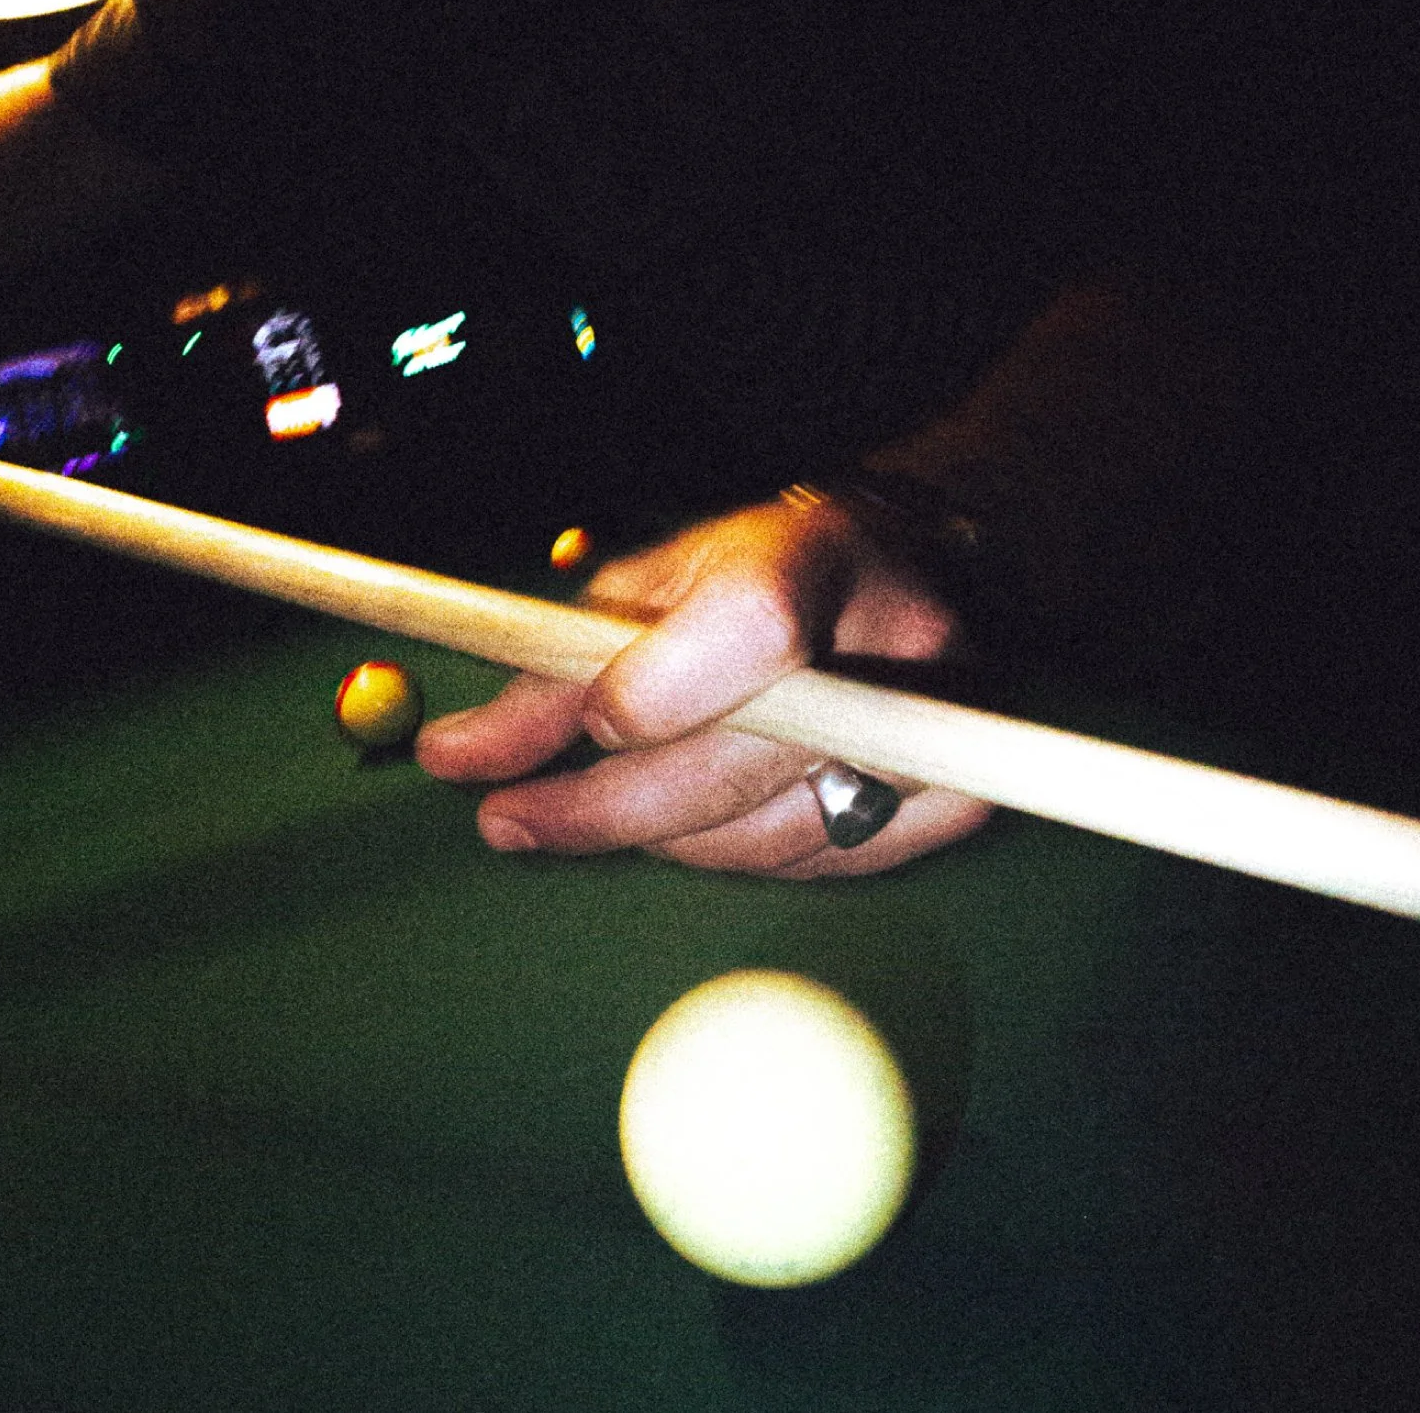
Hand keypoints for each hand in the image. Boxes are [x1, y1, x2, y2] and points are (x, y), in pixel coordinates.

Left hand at [415, 494, 995, 877]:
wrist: (915, 573)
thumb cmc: (767, 569)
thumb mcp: (657, 578)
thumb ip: (561, 664)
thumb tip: (461, 754)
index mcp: (821, 552)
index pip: (753, 631)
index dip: (657, 690)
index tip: (575, 727)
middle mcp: (903, 643)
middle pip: (746, 758)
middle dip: (607, 805)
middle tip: (509, 818)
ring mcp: (945, 734)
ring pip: (767, 834)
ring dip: (659, 838)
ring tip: (590, 810)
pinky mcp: (957, 809)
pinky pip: (811, 867)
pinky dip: (731, 854)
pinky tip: (691, 820)